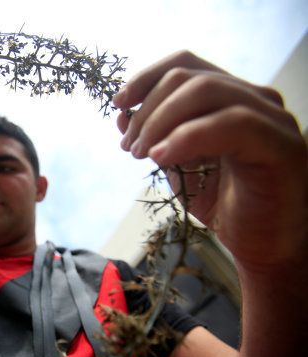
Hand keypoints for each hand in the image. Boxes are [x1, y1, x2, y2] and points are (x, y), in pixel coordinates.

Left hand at [113, 51, 306, 272]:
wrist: (263, 246)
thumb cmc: (225, 205)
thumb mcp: (179, 166)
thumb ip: (156, 137)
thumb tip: (122, 114)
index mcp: (231, 98)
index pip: (185, 65)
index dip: (146, 78)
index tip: (118, 103)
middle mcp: (256, 99)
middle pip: (189, 77)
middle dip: (147, 110)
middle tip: (130, 147)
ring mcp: (273, 119)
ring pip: (207, 91)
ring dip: (161, 121)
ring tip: (142, 154)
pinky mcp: (282, 145)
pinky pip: (231, 123)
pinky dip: (187, 136)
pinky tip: (162, 157)